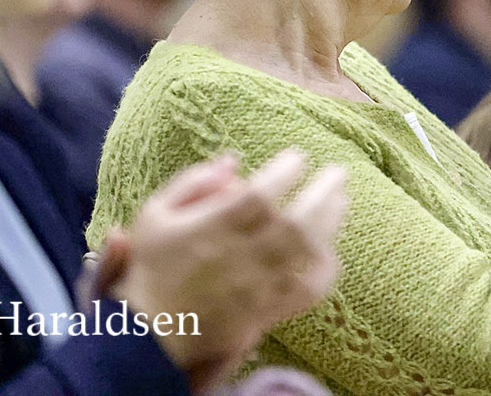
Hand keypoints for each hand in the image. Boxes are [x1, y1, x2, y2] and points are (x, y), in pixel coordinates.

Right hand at [109, 149, 347, 380]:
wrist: (149, 332)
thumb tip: (232, 161)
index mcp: (212, 229)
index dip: (285, 172)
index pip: (259, 195)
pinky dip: (325, 271)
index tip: (299, 157)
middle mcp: (240, 257)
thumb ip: (192, 182)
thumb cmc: (152, 266)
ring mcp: (257, 287)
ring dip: (331, 225)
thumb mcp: (155, 214)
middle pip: (295, 223)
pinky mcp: (266, 311)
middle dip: (323, 194)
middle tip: (339, 172)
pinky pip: (307, 292)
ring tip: (341, 200)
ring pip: (306, 254)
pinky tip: (330, 250)